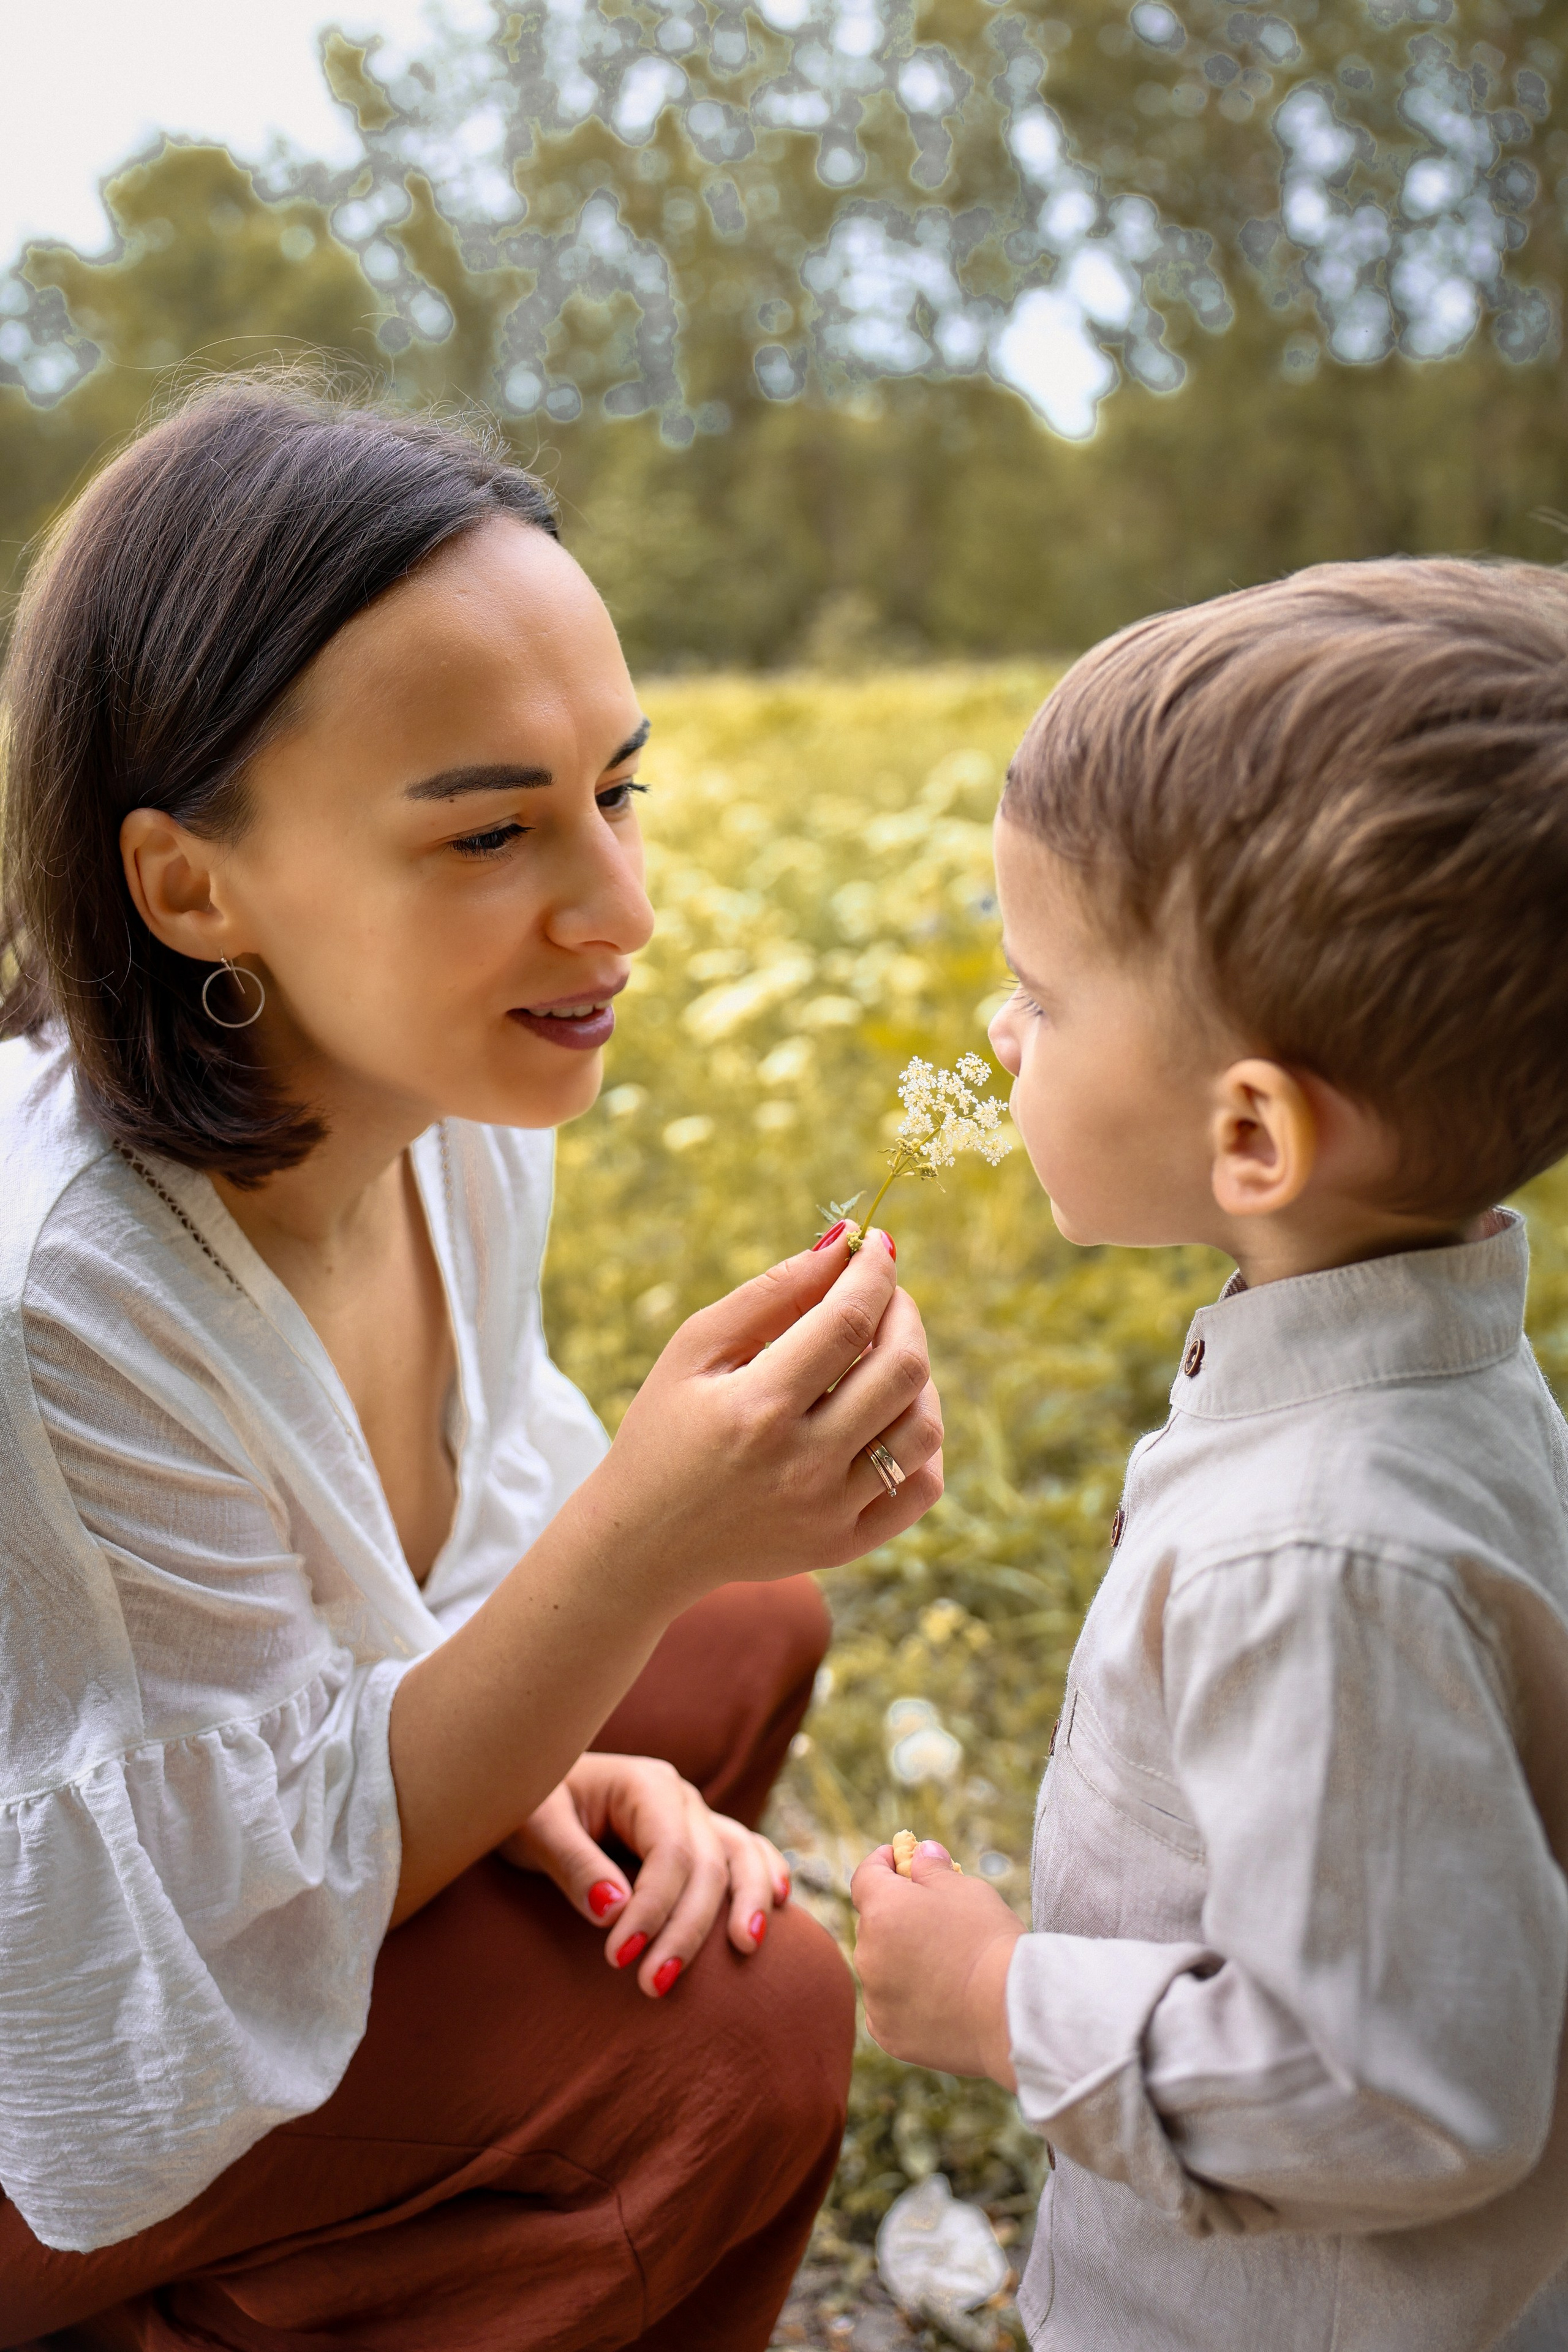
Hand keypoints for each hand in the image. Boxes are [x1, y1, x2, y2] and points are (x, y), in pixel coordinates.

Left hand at [499, 1752, 789, 1999]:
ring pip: (741, 1856)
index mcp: (644, 1784)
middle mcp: (680, 1797)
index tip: (620, 1959)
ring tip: (745, 1950)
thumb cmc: (527, 1805)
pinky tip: (781, 1904)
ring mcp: (695, 1816)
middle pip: (707, 1866)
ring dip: (747, 1903)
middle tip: (652, 1986)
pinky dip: (765, 1874)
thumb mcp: (534, 1827)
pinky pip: (746, 1852)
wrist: (529, 1786)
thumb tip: (612, 1911)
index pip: (668, 1854)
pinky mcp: (698, 1838)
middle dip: (687, 1930)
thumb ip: (572, 1863)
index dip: (653, 1910)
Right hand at [587, 1227, 943, 1607]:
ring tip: (885, 1353)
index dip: (874, 1273)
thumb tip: (843, 1244)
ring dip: (919, 1373)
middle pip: (900, 1369)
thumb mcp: (695, 1349)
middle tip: (883, 1295)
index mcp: (756, 1409)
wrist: (645, 1541)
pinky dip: (922, 1441)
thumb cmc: (665, 1429)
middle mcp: (801, 1466)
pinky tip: (891, 1415)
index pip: (847, 1322)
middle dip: (904, 1312)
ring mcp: (829, 1512)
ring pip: (923, 1427)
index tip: (877, 1245)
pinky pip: (922, 1486)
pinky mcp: (845, 1545)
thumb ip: (770, 1293)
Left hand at [851, 1840, 1023, 2084]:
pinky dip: (906, 2001)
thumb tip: (920, 1853)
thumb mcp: (966, 1889)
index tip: (900, 1859)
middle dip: (897, 1916)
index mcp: (882, 1910)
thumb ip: (933, 1869)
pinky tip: (940, 1999)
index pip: (866, 1876)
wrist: (1010, 2012)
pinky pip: (889, 2008)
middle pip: (874, 1925)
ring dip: (900, 1960)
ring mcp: (876, 1999)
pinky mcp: (888, 2035)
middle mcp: (867, 1955)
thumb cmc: (989, 1941)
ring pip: (881, 1968)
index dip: (882, 1863)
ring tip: (945, 1964)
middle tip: (934, 1917)